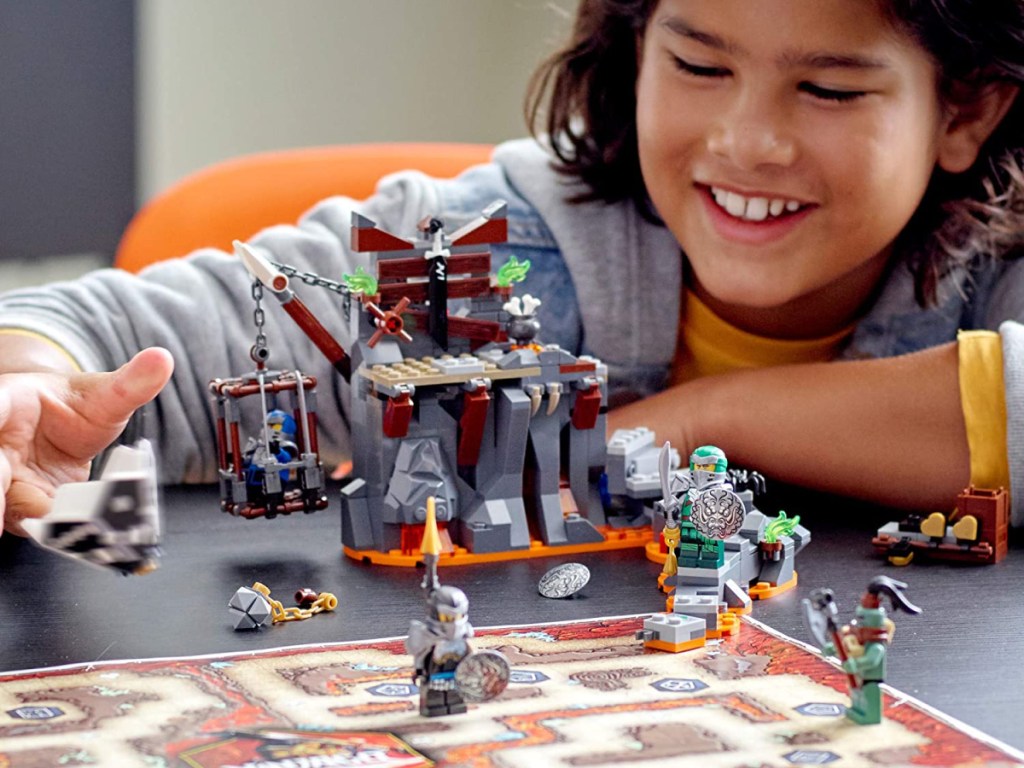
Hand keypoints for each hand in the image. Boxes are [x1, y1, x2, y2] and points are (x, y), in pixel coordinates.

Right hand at [0, 347, 173, 536]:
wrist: (63, 425)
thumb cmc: (75, 405)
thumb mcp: (106, 393)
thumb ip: (132, 382)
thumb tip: (163, 359)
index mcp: (8, 402)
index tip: (4, 461)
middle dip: (3, 489)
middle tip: (38, 509)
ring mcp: (5, 477)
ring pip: (6, 502)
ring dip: (27, 516)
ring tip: (63, 528)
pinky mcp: (20, 506)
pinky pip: (26, 522)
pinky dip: (51, 533)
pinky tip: (79, 539)